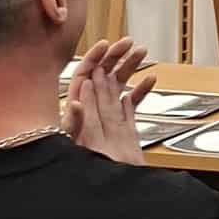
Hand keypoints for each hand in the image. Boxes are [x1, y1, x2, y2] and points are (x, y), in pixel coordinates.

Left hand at [63, 37, 156, 165]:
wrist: (83, 175)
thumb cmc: (70, 154)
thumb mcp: (68, 138)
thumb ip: (73, 122)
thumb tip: (76, 104)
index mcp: (76, 102)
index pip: (85, 71)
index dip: (95, 56)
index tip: (108, 44)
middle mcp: (92, 102)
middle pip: (103, 71)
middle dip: (117, 55)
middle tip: (130, 43)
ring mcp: (106, 110)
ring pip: (118, 82)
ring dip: (131, 67)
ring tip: (143, 53)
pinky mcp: (119, 121)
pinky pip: (130, 100)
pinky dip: (141, 89)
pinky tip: (150, 80)